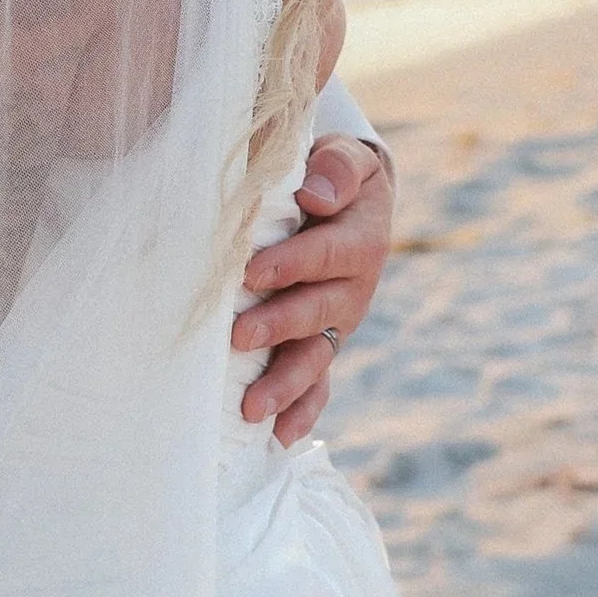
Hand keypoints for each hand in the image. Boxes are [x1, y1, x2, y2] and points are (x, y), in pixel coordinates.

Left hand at [231, 137, 393, 445]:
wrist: (348, 200)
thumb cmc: (332, 176)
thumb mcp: (344, 159)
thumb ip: (336, 168)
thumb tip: (317, 193)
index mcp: (360, 240)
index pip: (327, 254)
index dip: (292, 263)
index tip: (251, 271)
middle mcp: (353, 289)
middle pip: (318, 313)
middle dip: (278, 326)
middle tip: (237, 337)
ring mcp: (338, 323)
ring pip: (315, 358)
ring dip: (285, 384)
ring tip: (251, 408)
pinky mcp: (323, 345)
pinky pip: (318, 384)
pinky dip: (302, 411)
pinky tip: (279, 437)